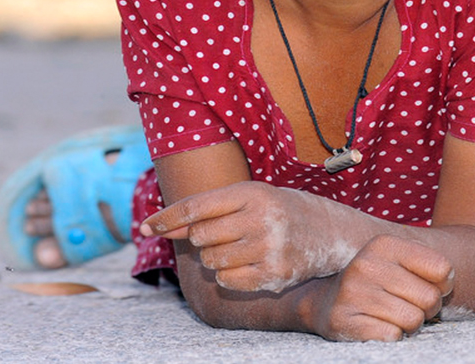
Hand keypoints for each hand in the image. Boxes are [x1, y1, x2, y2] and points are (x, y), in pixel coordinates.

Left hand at [141, 181, 361, 291]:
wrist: (329, 231)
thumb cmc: (277, 211)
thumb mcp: (245, 199)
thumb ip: (201, 213)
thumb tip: (150, 226)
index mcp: (254, 193)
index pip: (196, 207)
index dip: (166, 218)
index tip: (145, 227)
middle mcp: (263, 219)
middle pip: (200, 237)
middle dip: (204, 237)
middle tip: (227, 232)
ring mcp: (270, 248)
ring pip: (211, 261)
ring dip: (217, 257)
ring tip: (242, 247)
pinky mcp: (275, 274)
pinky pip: (226, 281)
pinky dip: (230, 275)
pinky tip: (250, 263)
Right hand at [308, 234, 453, 341]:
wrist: (329, 301)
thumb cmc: (380, 281)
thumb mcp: (403, 261)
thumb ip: (432, 265)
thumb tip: (446, 284)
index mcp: (385, 244)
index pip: (443, 269)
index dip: (443, 285)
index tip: (428, 285)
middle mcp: (366, 265)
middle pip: (430, 298)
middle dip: (427, 308)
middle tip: (410, 305)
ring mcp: (352, 293)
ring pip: (413, 321)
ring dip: (410, 325)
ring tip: (394, 315)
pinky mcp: (342, 321)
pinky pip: (392, 337)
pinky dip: (392, 336)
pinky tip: (379, 325)